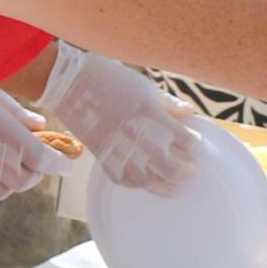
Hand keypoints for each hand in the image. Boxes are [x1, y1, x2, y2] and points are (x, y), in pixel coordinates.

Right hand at [0, 89, 59, 197]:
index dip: (59, 164)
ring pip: (6, 190)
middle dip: (35, 172)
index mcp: (7, 135)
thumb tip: (40, 127)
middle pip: (27, 180)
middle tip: (35, 161)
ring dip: (13, 181)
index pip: (44, 160)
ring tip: (10, 164)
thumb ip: (20, 115)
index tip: (67, 164)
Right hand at [42, 44, 201, 195]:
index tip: (194, 143)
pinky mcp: (101, 154)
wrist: (72, 83)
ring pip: (147, 181)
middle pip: (170, 167)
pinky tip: (144, 182)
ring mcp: (118, 147)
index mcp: (150, 113)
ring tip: (174, 188)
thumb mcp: (146, 87)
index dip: (194, 145)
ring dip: (164, 188)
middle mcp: (136, 134)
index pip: (185, 140)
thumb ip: (169, 104)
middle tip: (191, 171)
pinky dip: (135, 184)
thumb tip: (191, 113)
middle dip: (186, 173)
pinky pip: (121, 178)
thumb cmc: (112, 78)